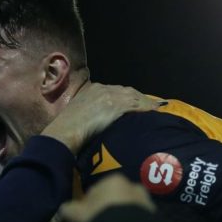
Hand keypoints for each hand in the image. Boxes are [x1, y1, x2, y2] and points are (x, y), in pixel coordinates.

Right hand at [41, 82, 164, 152]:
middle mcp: (101, 89)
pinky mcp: (114, 105)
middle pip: (127, 91)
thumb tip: (101, 122)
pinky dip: (147, 107)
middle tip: (152, 106)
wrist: (64, 132)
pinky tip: (155, 111)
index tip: (138, 103)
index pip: (117, 90)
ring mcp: (108, 95)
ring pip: (134, 97)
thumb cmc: (68, 130)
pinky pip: (136, 105)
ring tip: (157, 109)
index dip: (130, 97)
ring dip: (147, 103)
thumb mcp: (79, 116)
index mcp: (91, 89)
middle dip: (140, 98)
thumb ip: (91, 114)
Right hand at [58, 174, 154, 221]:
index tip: (84, 217)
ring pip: (128, 209)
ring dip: (120, 218)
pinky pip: (138, 221)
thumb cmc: (99, 216)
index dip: (88, 204)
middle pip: (114, 198)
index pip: (96, 190)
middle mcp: (132, 186)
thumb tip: (66, 210)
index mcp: (113, 180)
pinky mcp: (155, 217)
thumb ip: (69, 209)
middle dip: (107, 209)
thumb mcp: (76, 213)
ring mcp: (146, 201)